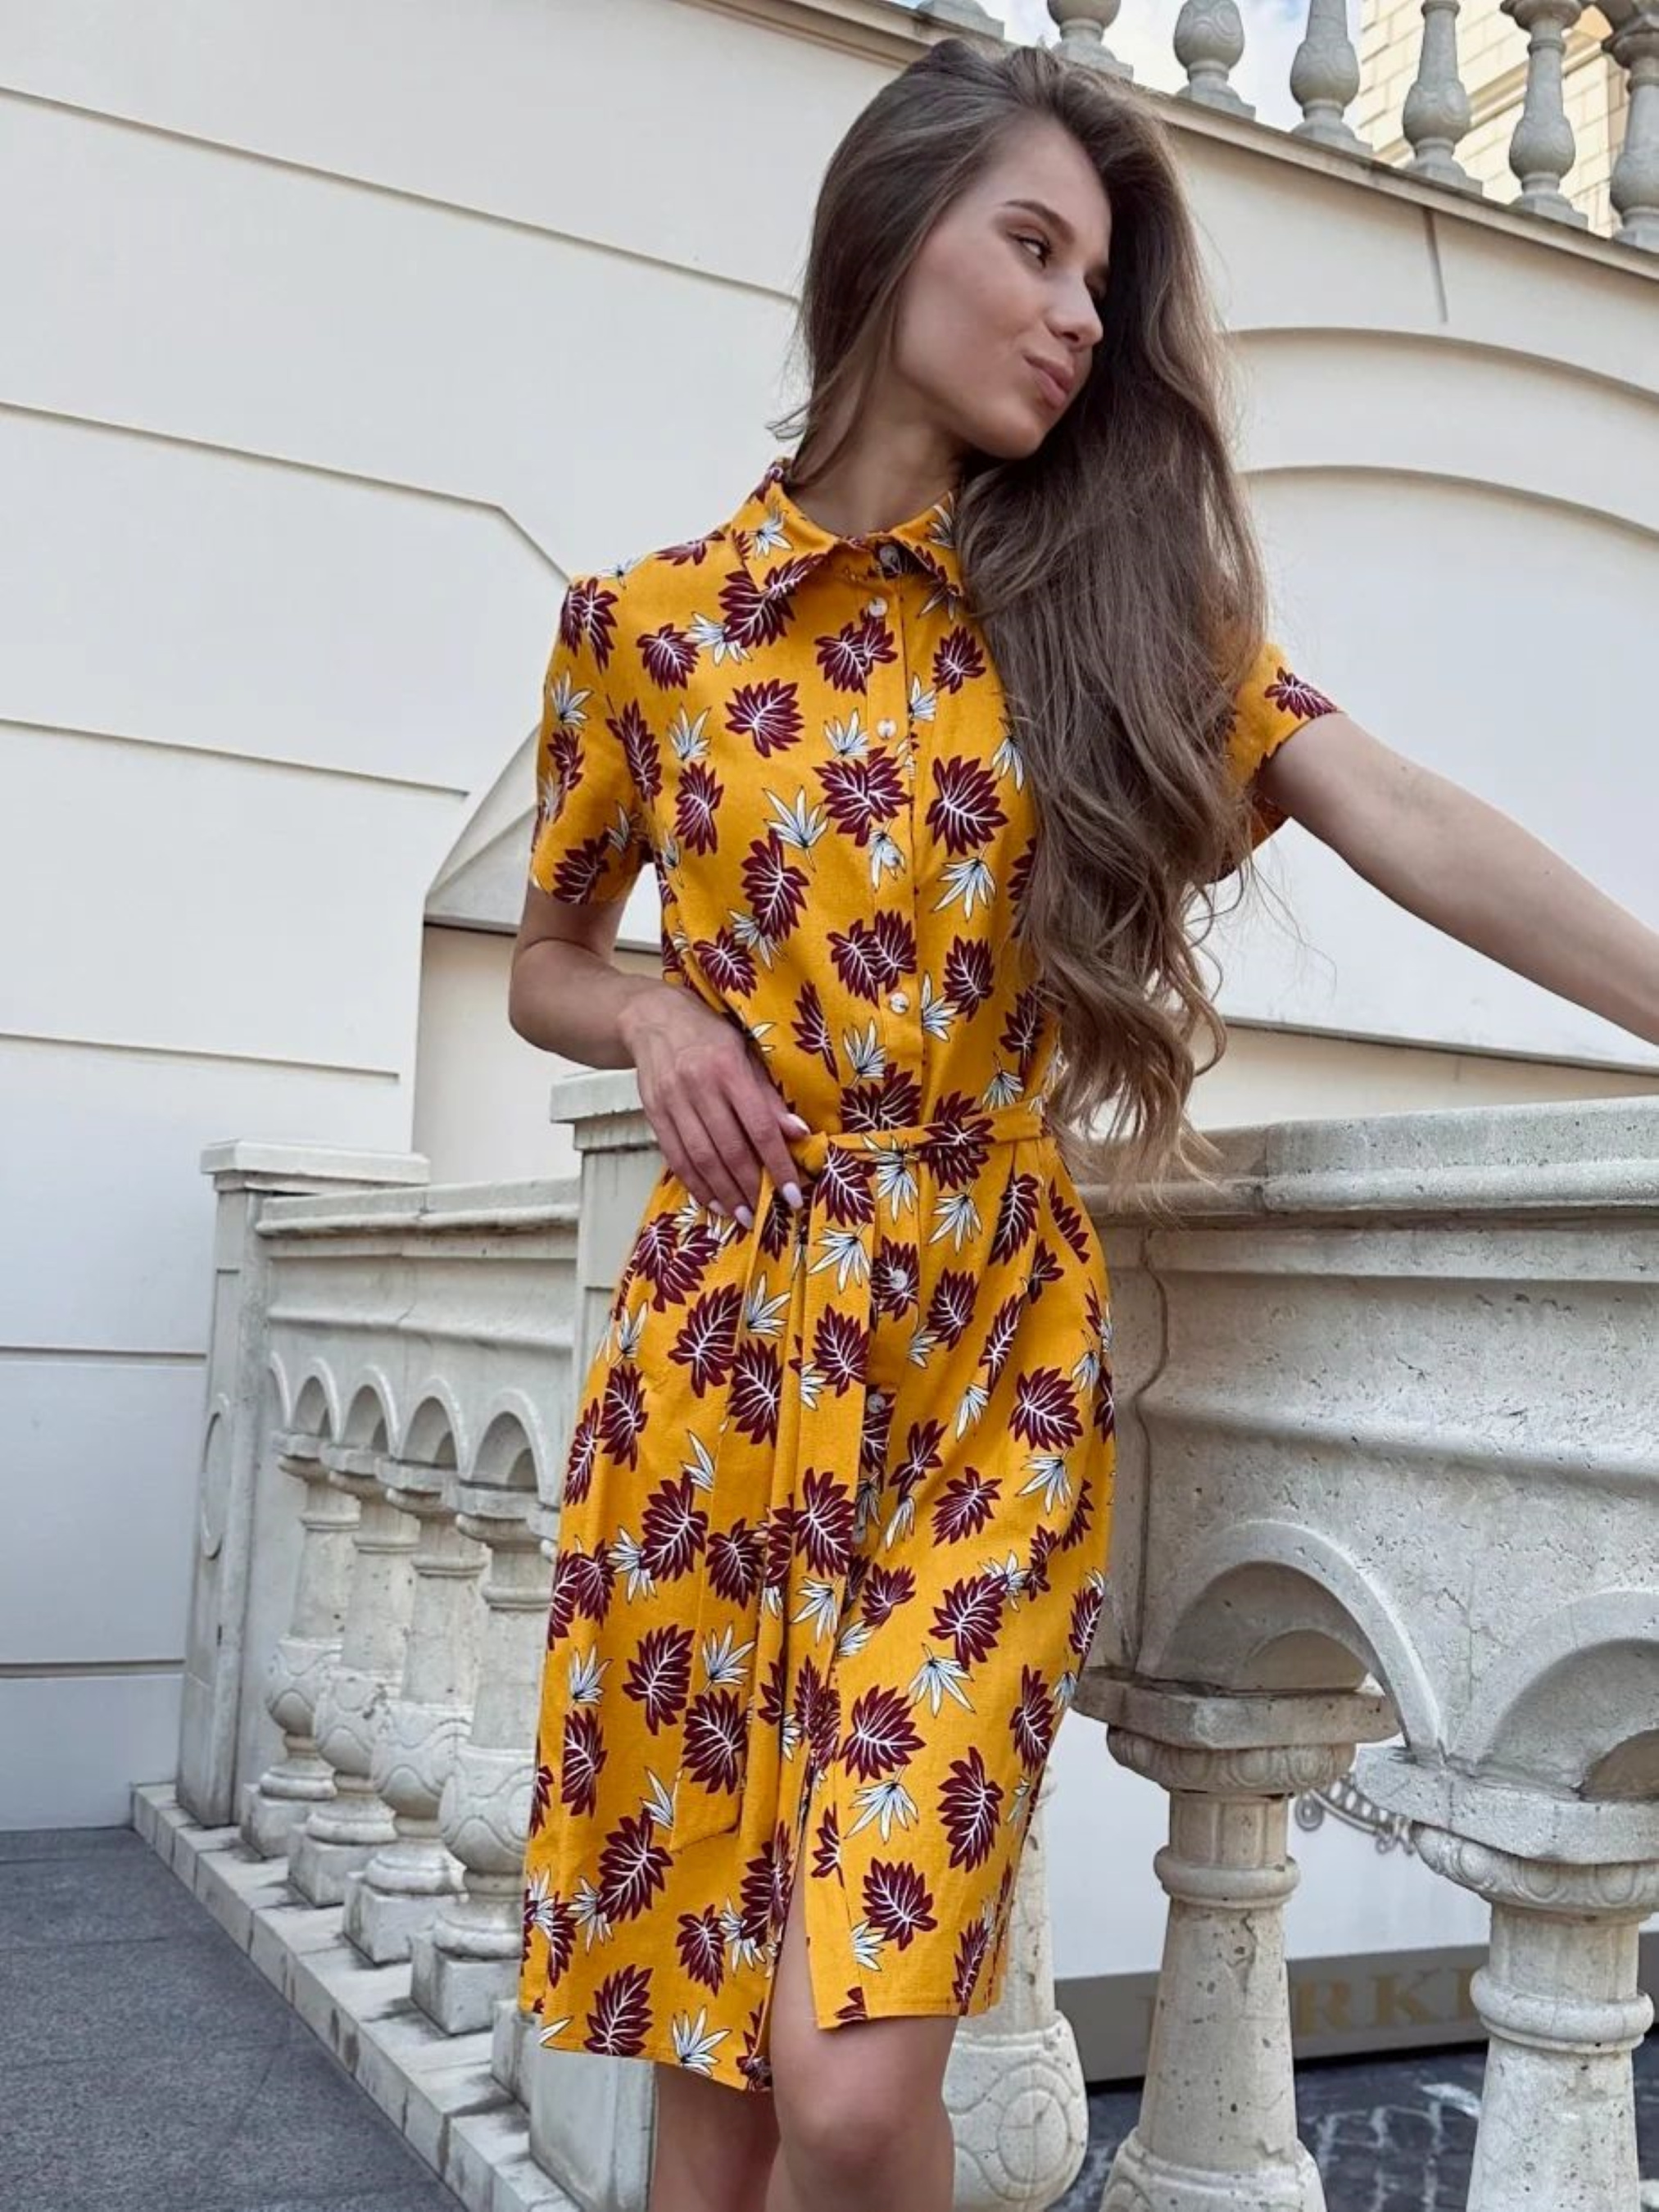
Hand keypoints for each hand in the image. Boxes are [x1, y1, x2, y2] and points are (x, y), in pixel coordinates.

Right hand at [618, 984, 808, 1226]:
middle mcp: (699, 1086)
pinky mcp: (653, 1113)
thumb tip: (799, 1133)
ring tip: (742, 1215)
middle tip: (767, 1212)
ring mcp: (672, 1101)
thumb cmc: (709, 1036)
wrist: (653, 1019)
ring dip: (724, 1192)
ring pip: (701, 1157)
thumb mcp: (746, 1054)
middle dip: (750, 1186)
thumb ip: (769, 1096)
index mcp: (729, 1068)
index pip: (759, 1126)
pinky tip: (712, 1200)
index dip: (777, 1163)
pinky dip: (695, 1183)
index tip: (793, 1193)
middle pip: (729, 1148)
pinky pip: (675, 1156)